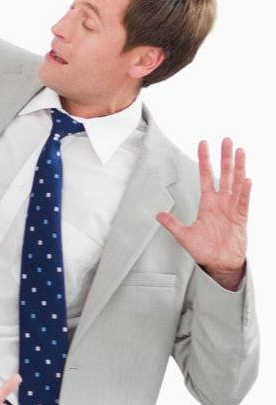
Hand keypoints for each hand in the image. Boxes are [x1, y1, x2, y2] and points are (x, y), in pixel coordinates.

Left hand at [156, 138, 251, 287]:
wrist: (218, 264)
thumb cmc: (204, 250)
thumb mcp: (184, 236)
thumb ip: (172, 224)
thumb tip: (158, 214)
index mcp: (208, 204)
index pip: (207, 177)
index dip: (205, 161)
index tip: (204, 145)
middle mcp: (221, 202)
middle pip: (225, 174)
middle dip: (225, 157)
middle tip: (227, 140)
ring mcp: (232, 208)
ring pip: (237, 183)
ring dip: (239, 167)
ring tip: (240, 151)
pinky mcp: (241, 218)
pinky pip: (243, 202)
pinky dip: (244, 192)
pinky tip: (246, 179)